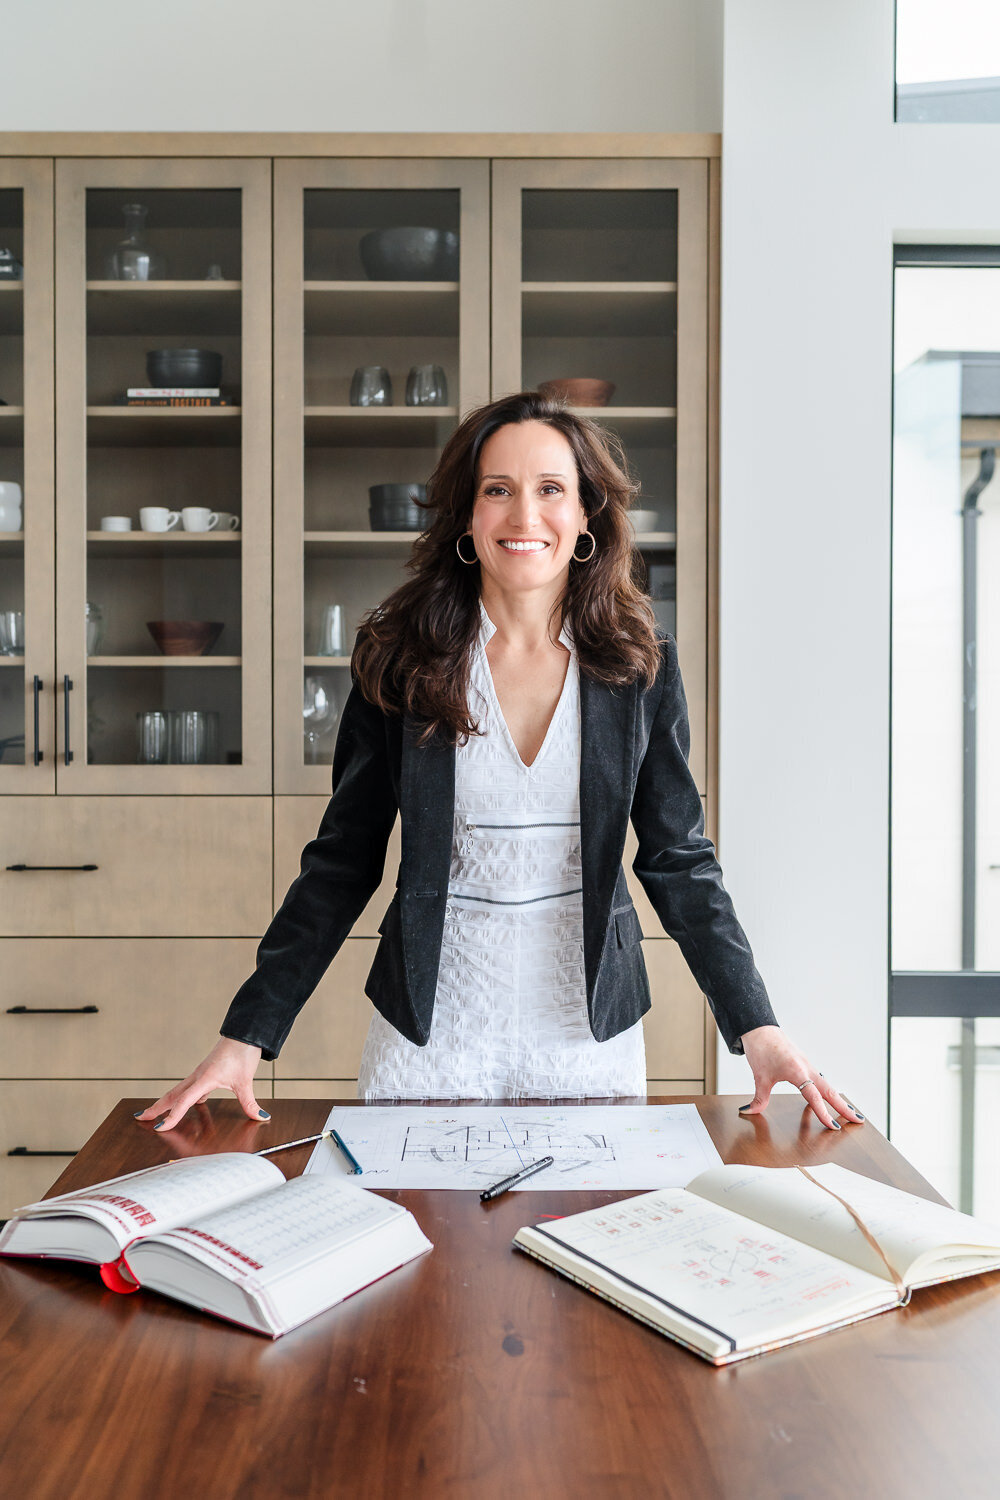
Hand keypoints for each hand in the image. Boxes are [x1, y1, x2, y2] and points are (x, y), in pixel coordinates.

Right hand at [133, 1037, 267, 1131]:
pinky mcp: (207, 1071)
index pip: (184, 1101)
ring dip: (167, 1102)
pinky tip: (191, 1104)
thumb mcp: (245, 1081)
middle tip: (141, 1118)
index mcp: (204, 1078)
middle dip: (157, 1107)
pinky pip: (191, 1087)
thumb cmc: (242, 1053)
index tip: (160, 1127)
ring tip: (157, 1112)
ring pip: (179, 1090)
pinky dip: (186, 1097)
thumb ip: (250, 1102)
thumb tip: (261, 1117)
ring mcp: (201, 1073)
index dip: (172, 1116)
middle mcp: (198, 1076)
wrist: (245, 1033)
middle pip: (173, 1095)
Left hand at [738, 1025, 863, 1129]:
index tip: (834, 1127)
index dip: (823, 1113)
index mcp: (797, 1071)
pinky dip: (828, 1091)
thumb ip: (759, 1097)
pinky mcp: (805, 1064)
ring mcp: (808, 1065)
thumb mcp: (759, 1077)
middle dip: (844, 1107)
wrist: (760, 1029)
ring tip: (850, 1114)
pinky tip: (831, 1099)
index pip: (814, 1096)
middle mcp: (807, 1068)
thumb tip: (749, 1111)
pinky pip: (820, 1080)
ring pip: (827, 1085)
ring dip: (838, 1099)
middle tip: (858, 1121)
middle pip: (830, 1091)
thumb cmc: (761, 1049)